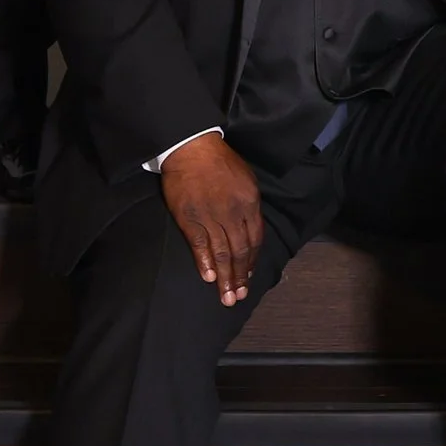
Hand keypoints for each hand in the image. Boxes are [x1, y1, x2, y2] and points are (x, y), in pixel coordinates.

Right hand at [161, 133, 262, 305]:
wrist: (192, 148)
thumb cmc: (220, 161)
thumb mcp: (246, 179)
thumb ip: (249, 206)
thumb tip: (250, 227)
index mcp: (250, 203)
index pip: (255, 239)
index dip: (252, 260)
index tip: (249, 276)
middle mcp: (233, 213)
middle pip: (240, 250)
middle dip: (240, 276)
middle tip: (238, 297)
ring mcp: (212, 217)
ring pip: (222, 253)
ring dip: (225, 277)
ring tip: (226, 297)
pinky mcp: (191, 219)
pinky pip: (200, 245)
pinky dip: (205, 263)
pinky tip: (209, 278)